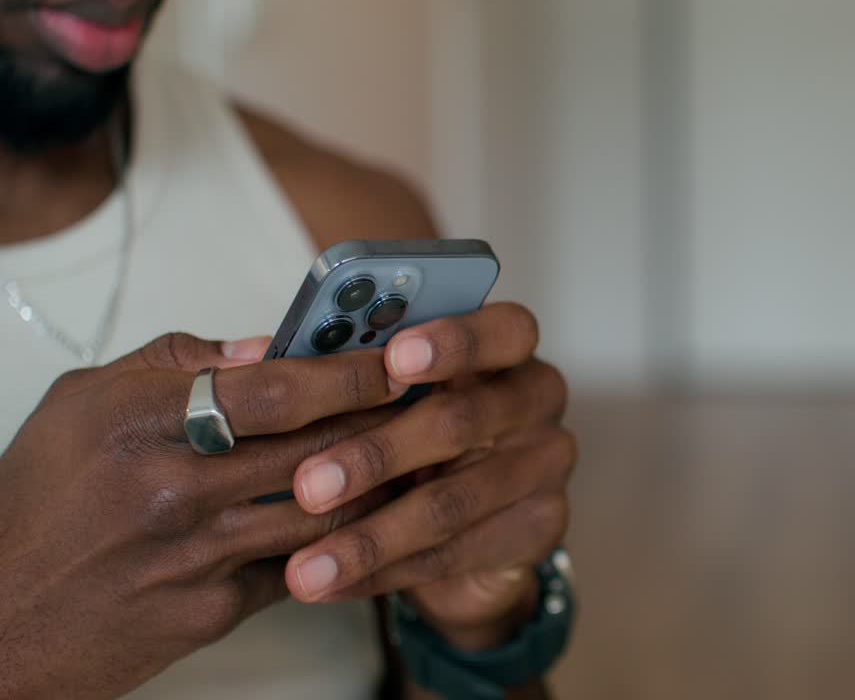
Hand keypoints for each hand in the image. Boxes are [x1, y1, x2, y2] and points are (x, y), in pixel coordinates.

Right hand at [0, 333, 406, 699]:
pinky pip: (302, 567)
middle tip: (425, 400)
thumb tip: (265, 347)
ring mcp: (195, 556)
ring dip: (380, 482)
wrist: (0, 623)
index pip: (274, 389)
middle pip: (315, 447)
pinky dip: (342, 539)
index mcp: (137, 421)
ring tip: (414, 454)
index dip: (349, 372)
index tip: (397, 359)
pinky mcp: (212, 611)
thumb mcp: (83, 404)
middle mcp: (171, 488)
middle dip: (385, 420)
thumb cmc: (41, 503)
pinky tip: (372, 517)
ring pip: (325, 510)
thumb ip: (176, 362)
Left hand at [285, 303, 574, 648]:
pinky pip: (456, 554)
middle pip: (466, 419)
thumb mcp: (384, 399)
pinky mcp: (543, 528)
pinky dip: (384, 573)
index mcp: (506, 349)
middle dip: (378, 453)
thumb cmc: (414, 439)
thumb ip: (338, 373)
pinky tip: (331, 584)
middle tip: (308, 485)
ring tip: (305, 563)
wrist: (467, 529)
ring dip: (371, 535)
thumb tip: (248, 360)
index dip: (455, 341)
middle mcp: (538, 399)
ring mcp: (547, 465)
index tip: (393, 359)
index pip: (505, 328)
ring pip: (455, 501)